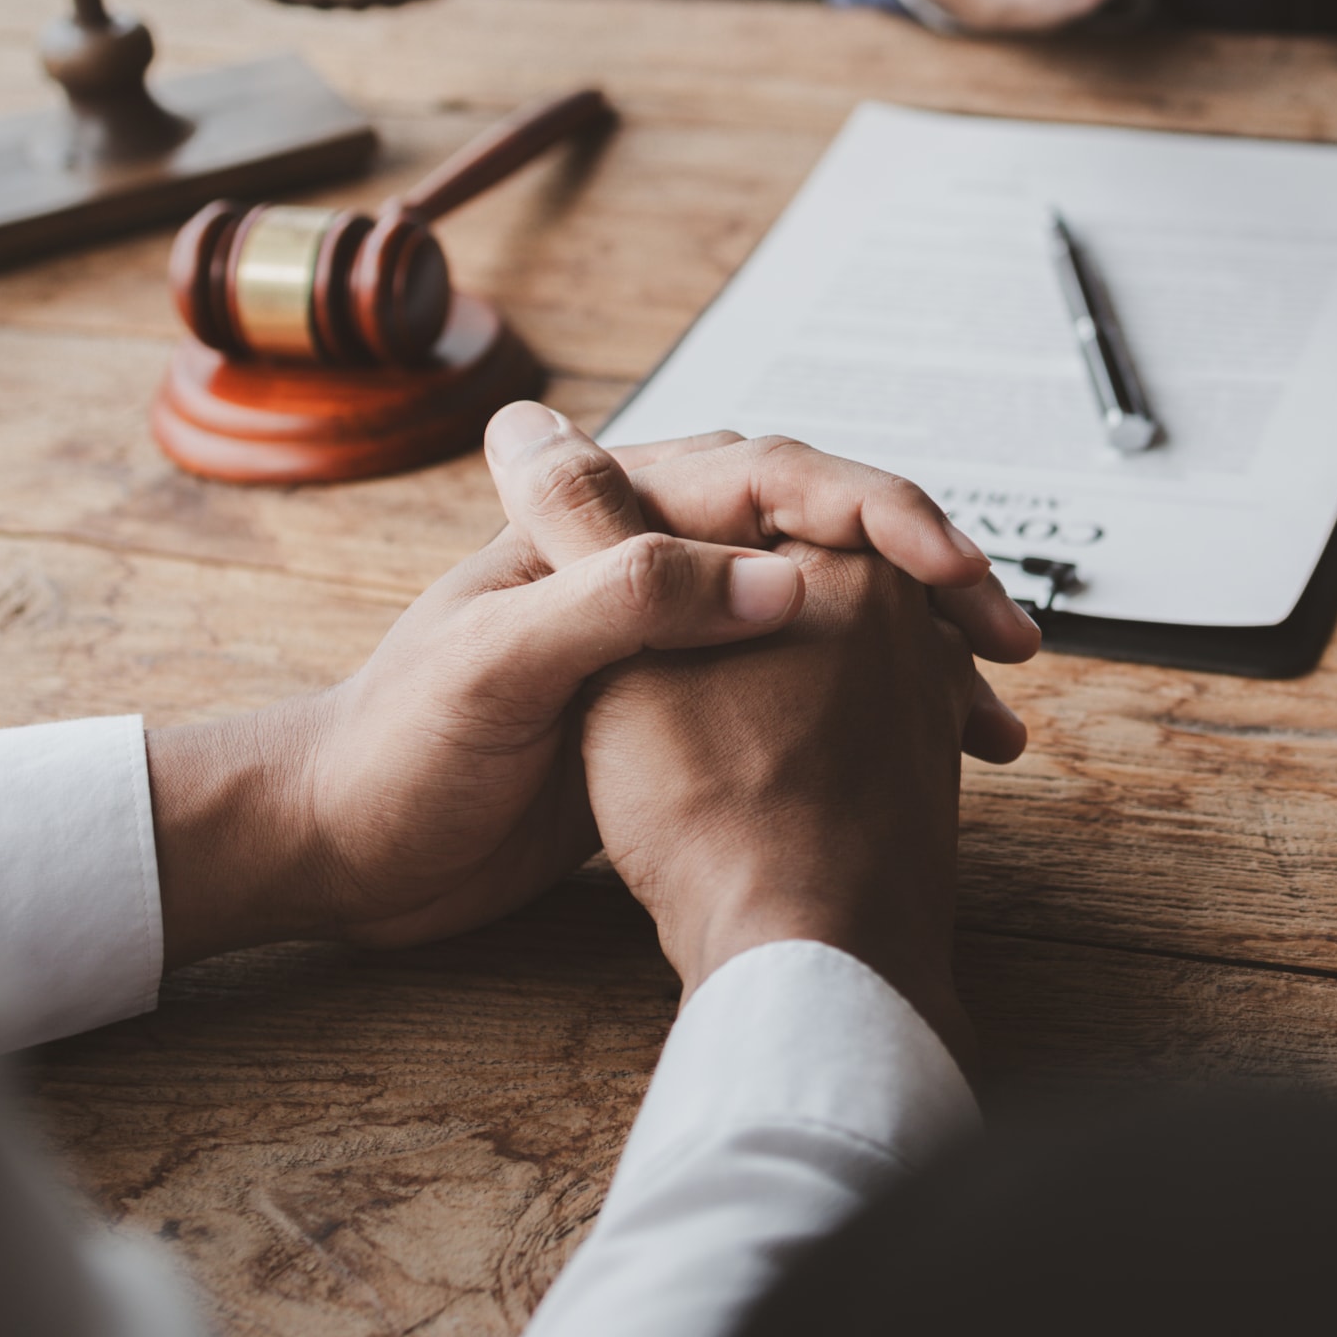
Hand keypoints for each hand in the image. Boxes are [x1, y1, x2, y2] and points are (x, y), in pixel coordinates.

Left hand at [145, 407, 1038, 964]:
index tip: (951, 571)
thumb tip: (779, 572)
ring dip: (915, 649)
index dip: (875, 511)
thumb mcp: (501, 667)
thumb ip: (622, 600)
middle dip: (926, 573)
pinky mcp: (674, 718)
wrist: (335, 859)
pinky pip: (802, 689)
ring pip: (826, 612)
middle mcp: (646, 562)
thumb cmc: (392, 756)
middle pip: (820, 531)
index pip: (772, 477)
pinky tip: (921, 758)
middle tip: (1001, 638)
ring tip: (990, 708)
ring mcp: (667, 640)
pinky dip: (874, 715)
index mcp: (605, 521)